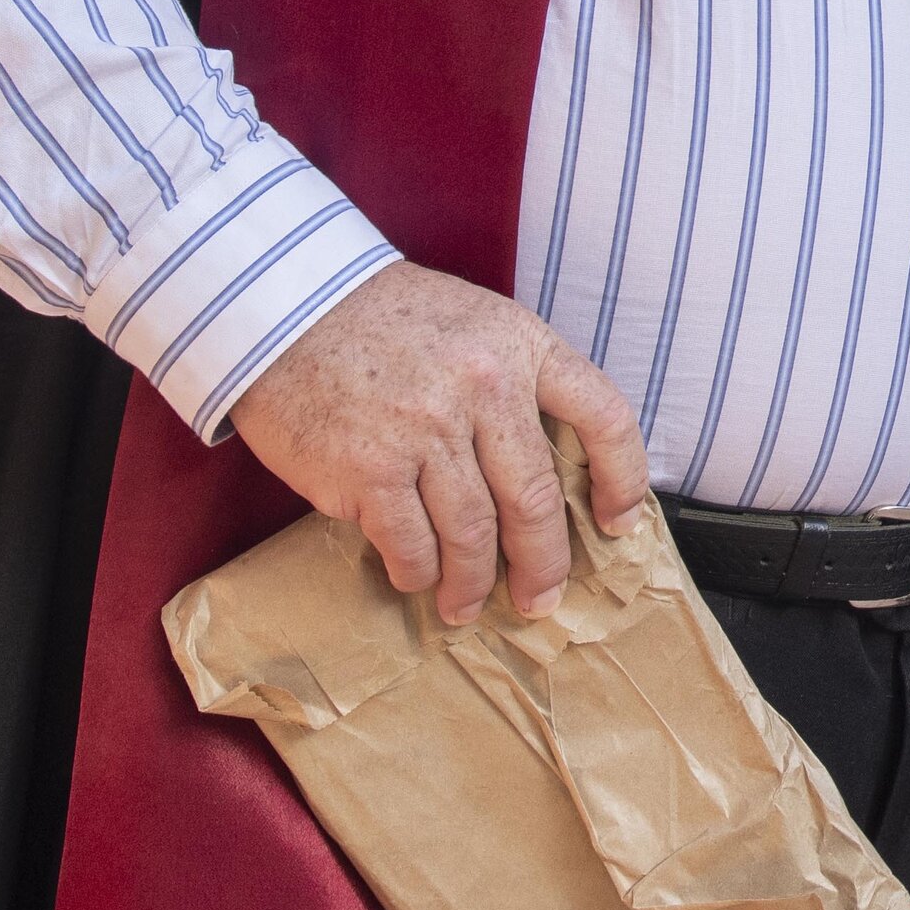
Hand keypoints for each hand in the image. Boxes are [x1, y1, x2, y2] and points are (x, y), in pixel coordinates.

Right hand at [227, 261, 651, 625]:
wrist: (287, 306)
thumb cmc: (384, 319)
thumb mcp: (474, 323)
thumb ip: (517, 382)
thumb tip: (551, 469)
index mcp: (522, 345)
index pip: (604, 417)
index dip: (622, 479)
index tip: (619, 523)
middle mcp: (484, 387)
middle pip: (536, 499)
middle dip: (545, 563)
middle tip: (541, 597)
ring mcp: (427, 431)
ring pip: (474, 534)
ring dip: (473, 582)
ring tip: (466, 603)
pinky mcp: (371, 470)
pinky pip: (413, 545)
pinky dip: (419, 572)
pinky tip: (417, 577)